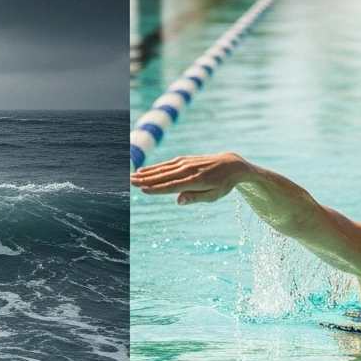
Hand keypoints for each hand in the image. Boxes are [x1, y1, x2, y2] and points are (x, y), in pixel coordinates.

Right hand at [130, 152, 249, 204]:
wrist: (230, 164)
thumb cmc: (222, 184)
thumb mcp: (213, 196)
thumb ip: (195, 198)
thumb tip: (178, 201)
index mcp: (196, 181)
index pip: (173, 186)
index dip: (158, 188)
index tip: (143, 190)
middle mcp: (189, 170)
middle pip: (164, 176)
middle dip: (146, 179)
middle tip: (130, 182)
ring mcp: (186, 163)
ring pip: (163, 169)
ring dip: (146, 173)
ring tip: (132, 177)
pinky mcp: (184, 159)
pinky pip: (166, 164)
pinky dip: (154, 167)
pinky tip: (143, 170)